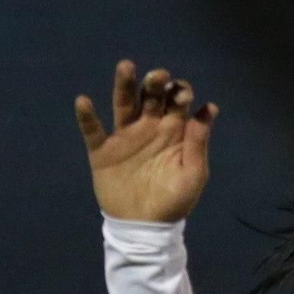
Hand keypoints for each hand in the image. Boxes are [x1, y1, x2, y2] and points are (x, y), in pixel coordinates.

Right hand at [75, 61, 217, 222]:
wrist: (146, 227)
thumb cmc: (174, 200)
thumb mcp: (193, 173)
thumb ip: (198, 142)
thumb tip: (209, 109)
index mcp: (173, 133)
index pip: (177, 104)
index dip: (180, 94)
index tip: (182, 93)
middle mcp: (149, 128)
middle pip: (150, 98)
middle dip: (155, 84)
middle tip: (159, 75)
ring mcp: (124, 137)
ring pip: (123, 105)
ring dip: (124, 86)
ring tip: (127, 66)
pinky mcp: (102, 151)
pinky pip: (92, 131)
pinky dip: (87, 117)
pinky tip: (84, 101)